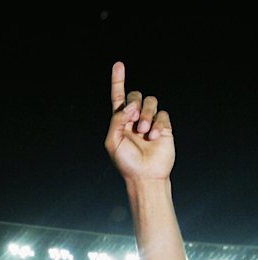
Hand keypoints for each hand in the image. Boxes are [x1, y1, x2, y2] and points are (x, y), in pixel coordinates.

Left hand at [104, 61, 174, 182]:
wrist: (145, 176)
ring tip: (144, 132)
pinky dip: (158, 124)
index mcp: (120, 121)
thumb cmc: (126, 163)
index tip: (119, 65)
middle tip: (134, 121)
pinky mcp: (164, 127)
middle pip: (136, 95)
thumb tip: (129, 107)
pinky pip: (162, 114)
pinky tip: (154, 137)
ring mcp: (150, 122)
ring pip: (150, 102)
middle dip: (135, 104)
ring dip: (146, 114)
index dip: (118, 81)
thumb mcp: (113, 143)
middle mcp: (134, 119)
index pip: (118, 97)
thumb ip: (116, 121)